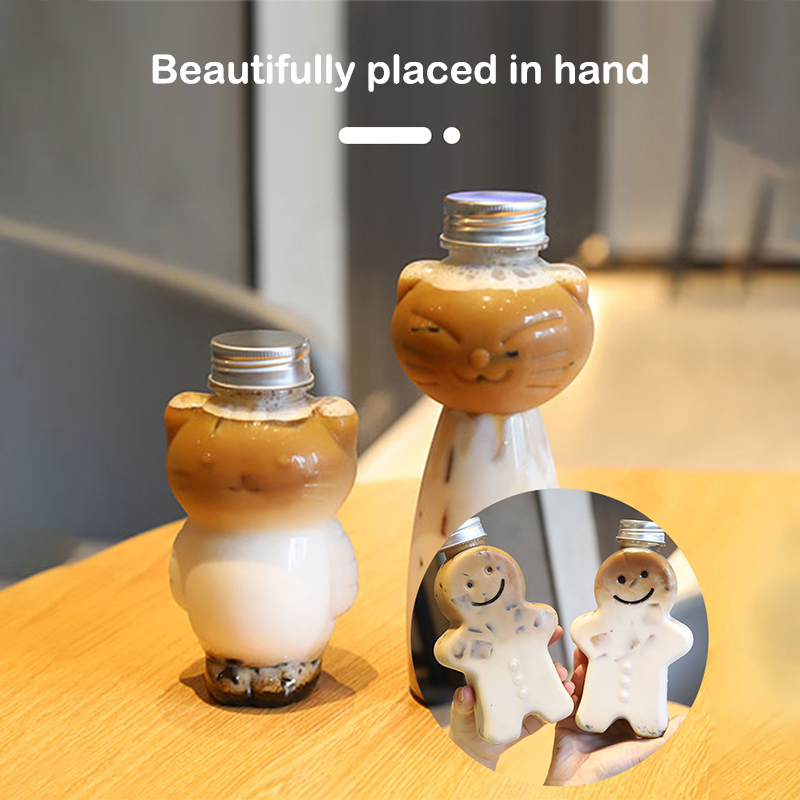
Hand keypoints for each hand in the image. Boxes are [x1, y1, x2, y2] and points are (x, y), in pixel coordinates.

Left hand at [447, 626, 574, 769]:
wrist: (474, 747)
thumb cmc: (464, 722)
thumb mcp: (460, 711)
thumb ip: (462, 703)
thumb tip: (465, 692)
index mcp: (496, 672)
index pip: (515, 650)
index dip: (531, 639)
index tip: (549, 632)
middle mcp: (513, 681)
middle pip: (536, 665)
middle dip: (551, 661)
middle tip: (559, 667)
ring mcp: (525, 698)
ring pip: (546, 684)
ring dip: (559, 680)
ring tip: (565, 682)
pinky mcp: (534, 717)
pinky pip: (550, 707)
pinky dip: (562, 700)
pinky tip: (569, 697)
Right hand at [544, 648, 685, 785]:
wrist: (576, 778)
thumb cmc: (610, 767)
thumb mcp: (640, 750)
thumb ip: (661, 736)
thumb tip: (683, 718)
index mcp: (621, 722)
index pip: (623, 692)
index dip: (622, 673)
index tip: (622, 656)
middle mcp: (604, 715)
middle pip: (602, 684)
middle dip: (600, 666)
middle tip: (600, 648)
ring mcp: (585, 713)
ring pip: (584, 684)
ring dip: (583, 668)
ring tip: (583, 654)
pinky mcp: (568, 714)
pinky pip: (568, 694)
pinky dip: (570, 682)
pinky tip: (573, 673)